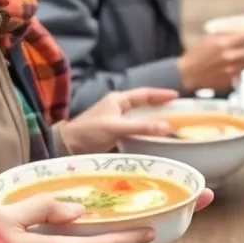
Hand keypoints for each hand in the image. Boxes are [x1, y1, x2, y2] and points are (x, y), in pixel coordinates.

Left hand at [59, 88, 178, 154]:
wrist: (66, 148)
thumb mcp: (117, 127)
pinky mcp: (113, 136)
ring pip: (139, 120)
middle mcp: (117, 109)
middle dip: (160, 108)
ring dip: (153, 123)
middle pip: (143, 106)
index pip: (144, 94)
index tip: (177, 96)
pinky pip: (134, 133)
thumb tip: (168, 127)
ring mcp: (115, 123)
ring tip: (170, 128)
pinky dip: (145, 135)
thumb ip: (142, 127)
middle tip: (178, 113)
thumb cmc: (89, 132)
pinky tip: (153, 142)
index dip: (160, 94)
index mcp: (118, 100)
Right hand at [179, 32, 243, 91]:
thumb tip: (237, 33)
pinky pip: (240, 74)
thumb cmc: (196, 55)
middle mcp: (230, 57)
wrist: (187, 74)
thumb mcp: (208, 39)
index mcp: (224, 44)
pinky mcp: (229, 82)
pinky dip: (242, 71)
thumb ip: (224, 36)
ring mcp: (231, 71)